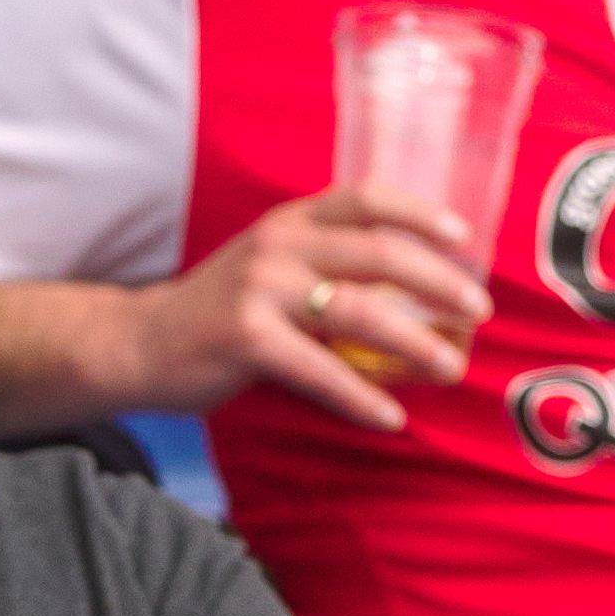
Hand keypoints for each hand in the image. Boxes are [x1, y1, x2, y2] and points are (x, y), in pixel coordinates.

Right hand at [135, 188, 492, 432]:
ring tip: (450, 368)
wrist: (138, 343)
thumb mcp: (268, 268)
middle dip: (438, 283)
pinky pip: (320, 370)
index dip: (420, 214)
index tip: (463, 239)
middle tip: (477, 311)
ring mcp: (261, 289)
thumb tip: (404, 296)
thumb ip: (323, 266)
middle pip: (378, 254)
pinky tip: (389, 417)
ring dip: (415, 342)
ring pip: (359, 311)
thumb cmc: (217, 312)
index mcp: (290, 221)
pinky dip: (360, 397)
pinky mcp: (247, 338)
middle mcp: (278, 245)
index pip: (367, 198)